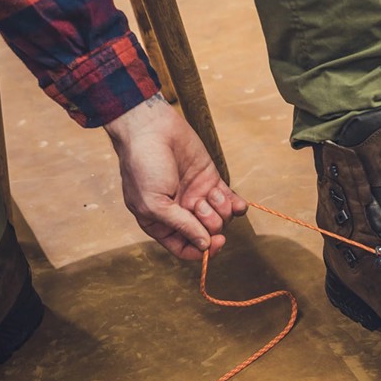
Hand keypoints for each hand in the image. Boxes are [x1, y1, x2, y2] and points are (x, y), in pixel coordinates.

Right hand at [104, 94, 247, 259]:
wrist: (152, 129)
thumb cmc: (143, 166)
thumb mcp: (155, 203)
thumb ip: (181, 226)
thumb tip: (204, 246)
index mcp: (160, 223)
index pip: (185, 248)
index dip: (201, 250)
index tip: (213, 242)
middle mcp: (180, 213)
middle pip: (206, 235)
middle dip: (209, 224)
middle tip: (200, 206)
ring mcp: (197, 197)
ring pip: (221, 219)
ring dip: (221, 210)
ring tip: (209, 194)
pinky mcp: (211, 181)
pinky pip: (230, 202)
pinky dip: (236, 205)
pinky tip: (237, 203)